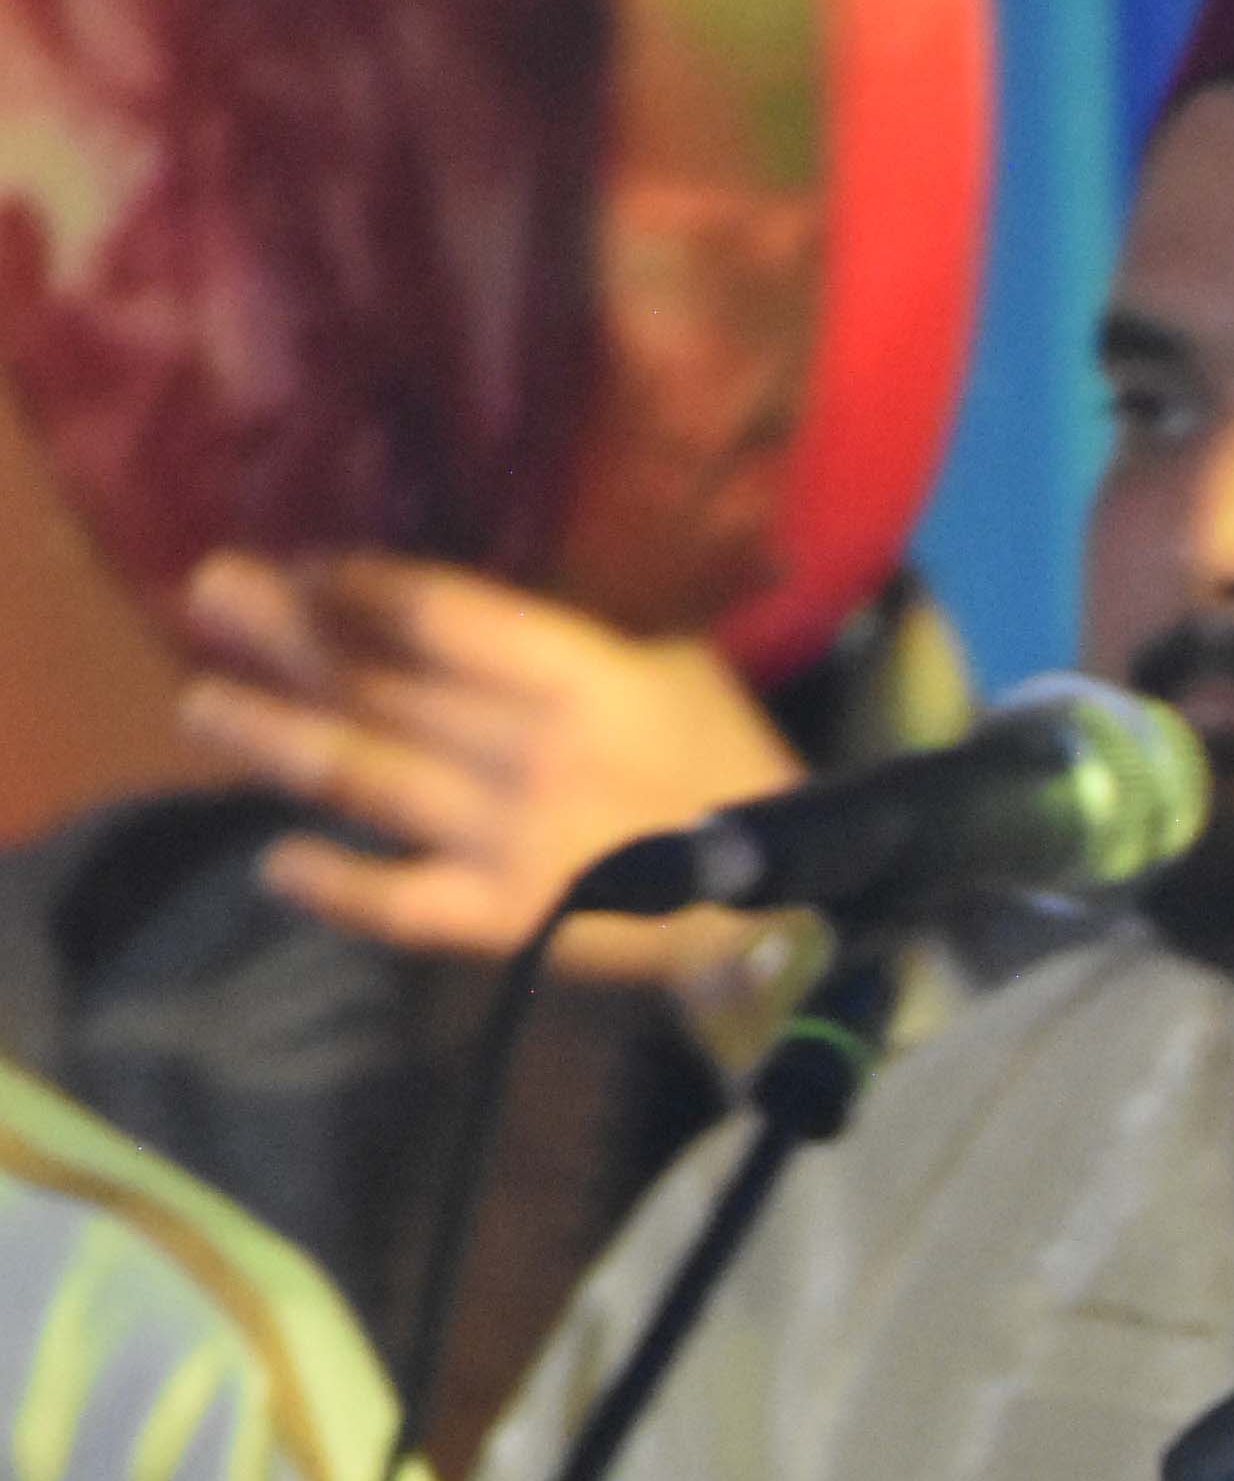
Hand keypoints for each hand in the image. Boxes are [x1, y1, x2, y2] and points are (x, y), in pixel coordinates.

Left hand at [173, 550, 794, 980]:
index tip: (302, 562)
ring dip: (280, 739)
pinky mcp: (508, 918)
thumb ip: (572, 638)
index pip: (446, 614)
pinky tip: (275, 860)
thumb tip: (459, 611)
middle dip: (294, 637)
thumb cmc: (725, 760)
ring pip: (373, 780)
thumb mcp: (671, 664)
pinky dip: (341, 887)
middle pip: (389, 685)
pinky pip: (407, 904)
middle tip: (209, 592)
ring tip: (201, 706)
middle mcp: (532, 750)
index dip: (363, 585)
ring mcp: (513, 840)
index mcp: (582, 675)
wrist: (785, 893)